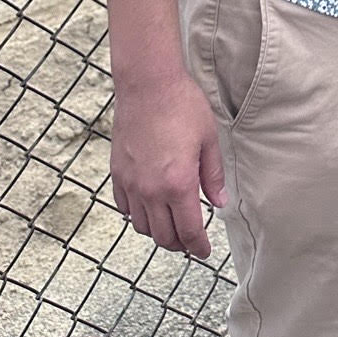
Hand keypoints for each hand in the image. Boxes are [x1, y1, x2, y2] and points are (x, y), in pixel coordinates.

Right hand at [110, 69, 226, 257]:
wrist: (147, 84)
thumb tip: (220, 202)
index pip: (189, 230)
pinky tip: (149, 208)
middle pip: (163, 236)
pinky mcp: (117, 174)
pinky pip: (125, 208)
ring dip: (158, 232)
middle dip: (180, 244)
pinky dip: (138, 215)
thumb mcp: (208, 139)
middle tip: (191, 242)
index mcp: (178, 184)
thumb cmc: (182, 106)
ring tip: (172, 225)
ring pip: (142, 226)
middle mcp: (151, 190)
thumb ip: (213, 175)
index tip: (204, 252)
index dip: (198, 246)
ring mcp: (131, 184)